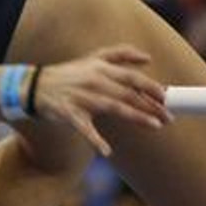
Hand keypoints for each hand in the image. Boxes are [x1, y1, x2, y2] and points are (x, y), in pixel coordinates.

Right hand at [30, 45, 170, 156]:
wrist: (36, 86)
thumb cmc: (70, 74)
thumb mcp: (93, 58)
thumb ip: (121, 54)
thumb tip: (148, 58)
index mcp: (101, 68)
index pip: (132, 77)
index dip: (151, 87)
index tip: (167, 97)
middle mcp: (94, 81)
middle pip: (128, 94)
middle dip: (151, 105)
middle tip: (169, 117)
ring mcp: (82, 98)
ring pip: (114, 108)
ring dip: (136, 117)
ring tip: (155, 126)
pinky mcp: (70, 114)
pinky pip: (84, 128)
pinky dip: (95, 140)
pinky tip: (106, 151)